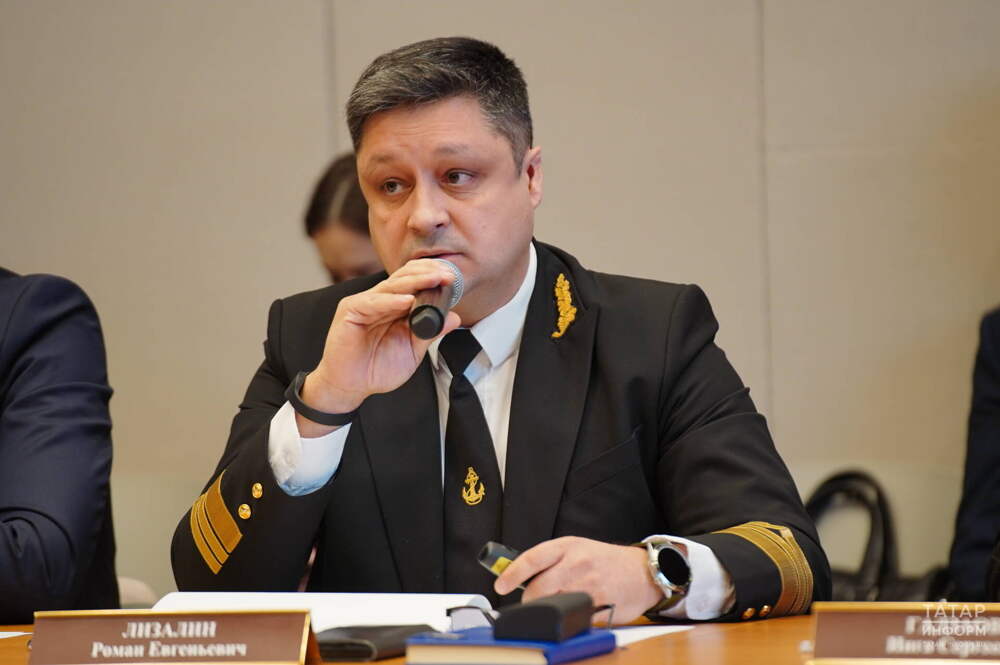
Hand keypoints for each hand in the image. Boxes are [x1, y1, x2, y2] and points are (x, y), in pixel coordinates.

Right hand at [296, 259, 460, 436]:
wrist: (351, 387)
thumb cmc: (377, 368)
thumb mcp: (413, 351)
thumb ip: (431, 333)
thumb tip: (454, 317)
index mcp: (394, 306)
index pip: (413, 282)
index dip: (432, 276)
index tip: (453, 278)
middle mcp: (380, 300)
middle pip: (404, 278)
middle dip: (428, 274)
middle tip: (448, 275)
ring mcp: (364, 303)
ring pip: (391, 286)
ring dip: (414, 282)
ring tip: (434, 280)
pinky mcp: (350, 311)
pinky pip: (372, 302)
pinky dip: (391, 301)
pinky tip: (407, 301)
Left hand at [494, 536, 662, 623]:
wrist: (642, 571)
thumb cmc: (605, 561)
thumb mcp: (577, 549)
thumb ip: (551, 561)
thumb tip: (519, 576)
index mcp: (568, 546)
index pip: (532, 559)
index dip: (512, 574)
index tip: (501, 585)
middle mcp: (577, 563)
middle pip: (539, 588)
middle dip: (529, 601)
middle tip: (529, 604)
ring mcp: (588, 585)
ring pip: (554, 605)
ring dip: (548, 610)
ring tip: (554, 606)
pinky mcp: (599, 606)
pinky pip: (574, 617)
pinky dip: (569, 619)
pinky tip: (575, 612)